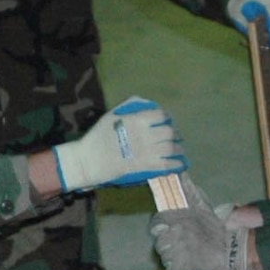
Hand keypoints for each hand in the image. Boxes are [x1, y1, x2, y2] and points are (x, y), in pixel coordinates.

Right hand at [52, 96, 185, 191]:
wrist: (90, 160)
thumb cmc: (98, 136)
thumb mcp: (111, 115)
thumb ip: (129, 106)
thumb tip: (146, 103)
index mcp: (136, 120)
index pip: (160, 115)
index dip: (166, 117)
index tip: (167, 120)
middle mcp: (145, 134)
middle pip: (169, 131)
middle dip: (174, 133)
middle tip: (175, 136)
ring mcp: (147, 151)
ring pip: (171, 148)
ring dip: (177, 148)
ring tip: (178, 149)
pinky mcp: (146, 166)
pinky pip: (167, 164)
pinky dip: (176, 164)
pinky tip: (180, 164)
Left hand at [149, 176, 247, 269]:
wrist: (233, 249)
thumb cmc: (218, 228)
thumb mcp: (203, 206)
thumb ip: (190, 191)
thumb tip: (181, 173)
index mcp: (179, 217)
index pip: (156, 221)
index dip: (160, 228)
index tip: (167, 232)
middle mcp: (176, 232)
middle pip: (159, 242)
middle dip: (168, 246)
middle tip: (180, 248)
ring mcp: (179, 249)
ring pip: (165, 257)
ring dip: (173, 259)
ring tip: (185, 257)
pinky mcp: (183, 265)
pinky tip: (186, 268)